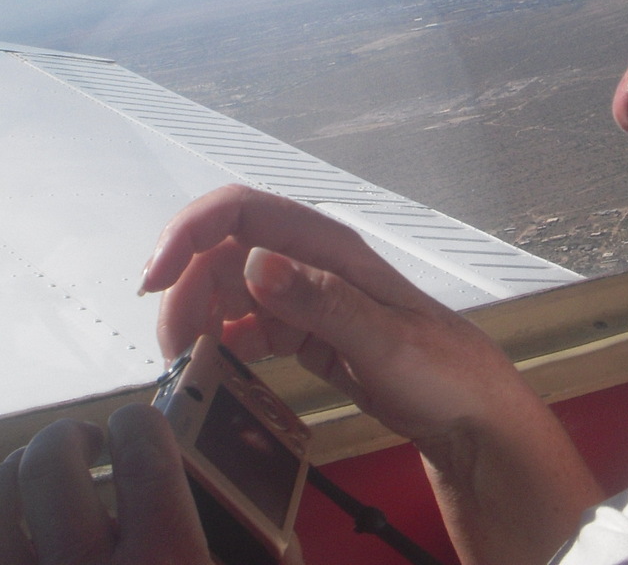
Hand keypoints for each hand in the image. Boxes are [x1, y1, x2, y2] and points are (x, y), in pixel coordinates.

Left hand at [0, 404, 207, 564]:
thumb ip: (222, 541)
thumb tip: (234, 494)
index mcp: (165, 560)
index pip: (144, 454)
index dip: (136, 424)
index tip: (134, 426)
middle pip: (49, 467)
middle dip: (63, 438)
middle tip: (81, 444)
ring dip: (3, 484)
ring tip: (24, 483)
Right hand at [140, 184, 531, 444]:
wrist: (472, 416)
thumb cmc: (445, 372)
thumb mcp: (385, 340)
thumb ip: (322, 302)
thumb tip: (258, 265)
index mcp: (328, 248)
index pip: (240, 211)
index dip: (188, 233)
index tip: (155, 278)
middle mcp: (311, 263)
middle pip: (221, 255)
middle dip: (185, 294)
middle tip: (175, 351)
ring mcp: (306, 297)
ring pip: (228, 291)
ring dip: (199, 321)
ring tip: (194, 365)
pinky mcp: (304, 331)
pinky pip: (247, 326)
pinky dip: (225, 344)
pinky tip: (222, 368)